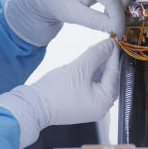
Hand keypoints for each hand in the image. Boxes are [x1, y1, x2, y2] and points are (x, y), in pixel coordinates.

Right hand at [0, 40, 119, 148]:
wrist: (33, 106)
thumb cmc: (55, 93)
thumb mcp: (79, 68)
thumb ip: (97, 54)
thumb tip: (109, 45)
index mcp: (104, 102)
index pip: (114, 73)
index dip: (113, 55)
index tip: (113, 42)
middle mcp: (100, 107)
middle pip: (109, 78)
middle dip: (105, 60)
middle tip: (104, 44)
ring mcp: (90, 106)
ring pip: (100, 81)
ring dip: (97, 65)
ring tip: (93, 50)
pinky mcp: (81, 103)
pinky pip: (91, 85)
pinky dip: (90, 73)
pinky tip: (86, 62)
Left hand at [4, 0, 124, 45]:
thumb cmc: (55, 0)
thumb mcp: (74, 14)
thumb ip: (96, 22)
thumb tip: (116, 29)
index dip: (118, 18)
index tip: (117, 33)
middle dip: (120, 13)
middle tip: (116, 30)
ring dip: (118, 11)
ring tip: (111, 24)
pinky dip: (114, 8)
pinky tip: (107, 17)